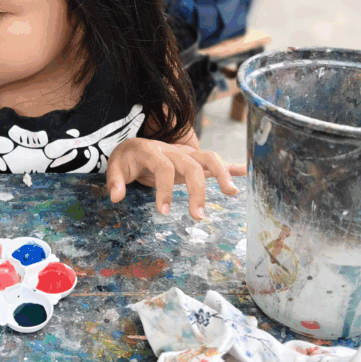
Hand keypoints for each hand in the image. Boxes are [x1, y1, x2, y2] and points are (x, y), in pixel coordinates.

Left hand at [106, 137, 243, 219]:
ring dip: (222, 174)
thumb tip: (116, 197)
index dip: (164, 189)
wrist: (136, 145)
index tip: (162, 212)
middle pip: (191, 165)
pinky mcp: (194, 160)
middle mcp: (173, 150)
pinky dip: (230, 166)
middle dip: (197, 190)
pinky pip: (215, 161)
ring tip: (231, 193)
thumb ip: (115, 180)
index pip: (163, 168)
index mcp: (152, 150)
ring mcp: (186, 153)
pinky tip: (245, 172)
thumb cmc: (127, 158)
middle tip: (198, 216)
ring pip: (209, 158)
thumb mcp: (115, 166)